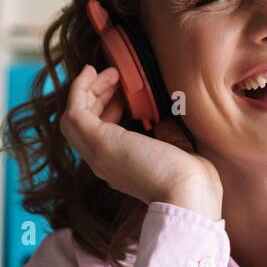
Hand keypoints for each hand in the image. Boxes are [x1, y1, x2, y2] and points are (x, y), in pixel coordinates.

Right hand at [59, 65, 221, 218]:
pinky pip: (75, 110)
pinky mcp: (98, 142)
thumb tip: (162, 121)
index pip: (99, 135)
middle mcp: (103, 162)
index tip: (124, 92)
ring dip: (88, 90)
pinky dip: (80, 88)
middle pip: (82, 125)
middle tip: (115, 77)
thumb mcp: (178, 150)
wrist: (189, 194)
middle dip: (95, 96)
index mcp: (120, 167)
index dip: (108, 109)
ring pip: (74, 117)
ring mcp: (97, 153)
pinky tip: (93, 72)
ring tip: (109, 72)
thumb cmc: (191, 178)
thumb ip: (166, 135)